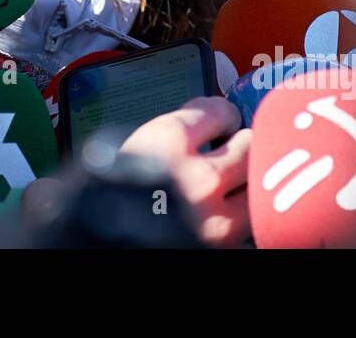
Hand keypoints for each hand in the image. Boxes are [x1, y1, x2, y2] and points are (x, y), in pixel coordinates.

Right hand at [120, 96, 251, 245]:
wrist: (100, 236)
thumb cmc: (111, 193)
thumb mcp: (138, 147)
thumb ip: (178, 129)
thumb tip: (215, 117)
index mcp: (168, 144)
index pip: (218, 111)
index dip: (221, 113)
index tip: (223, 117)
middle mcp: (198, 180)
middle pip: (247, 144)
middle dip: (239, 142)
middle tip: (232, 145)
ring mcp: (215, 219)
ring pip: (256, 182)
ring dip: (246, 176)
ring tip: (233, 176)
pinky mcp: (224, 245)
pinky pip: (249, 220)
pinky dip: (242, 211)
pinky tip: (228, 205)